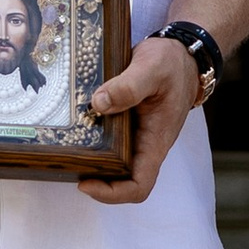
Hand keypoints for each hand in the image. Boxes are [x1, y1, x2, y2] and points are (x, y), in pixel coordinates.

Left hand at [78, 34, 204, 203]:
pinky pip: (108, 141)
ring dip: (91, 161)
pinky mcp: (126, 124)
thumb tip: (100, 103)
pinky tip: (75, 125)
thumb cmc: (172, 64)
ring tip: (66, 146)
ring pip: (112, 163)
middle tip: (68, 162)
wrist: (181, 55)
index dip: (112, 193)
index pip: (139, 186)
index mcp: (156, 141)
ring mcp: (135, 136)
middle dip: (94, 178)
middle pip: (121, 180)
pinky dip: (91, 139)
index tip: (86, 182)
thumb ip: (129, 86)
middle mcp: (145, 145)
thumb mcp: (152, 68)